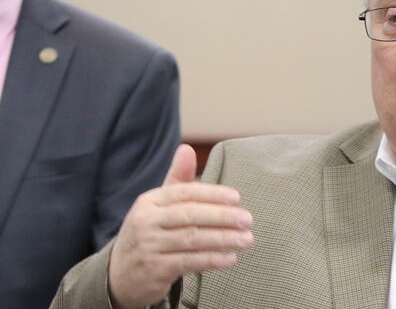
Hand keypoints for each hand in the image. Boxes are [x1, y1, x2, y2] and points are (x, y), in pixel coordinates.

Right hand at [108, 144, 253, 308]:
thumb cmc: (149, 233)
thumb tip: (187, 148)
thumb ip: (177, 179)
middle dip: (223, 217)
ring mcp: (149, 246)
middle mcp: (146, 221)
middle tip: (248, 220)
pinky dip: (212, 259)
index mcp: (149, 201)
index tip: (237, 198)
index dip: (212, 194)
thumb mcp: (158, 206)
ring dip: (223, 239)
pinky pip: (189, 261)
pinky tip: (230, 258)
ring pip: (192, 239)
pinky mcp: (154, 270)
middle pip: (190, 215)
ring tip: (246, 239)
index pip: (185, 193)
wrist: (119, 276)